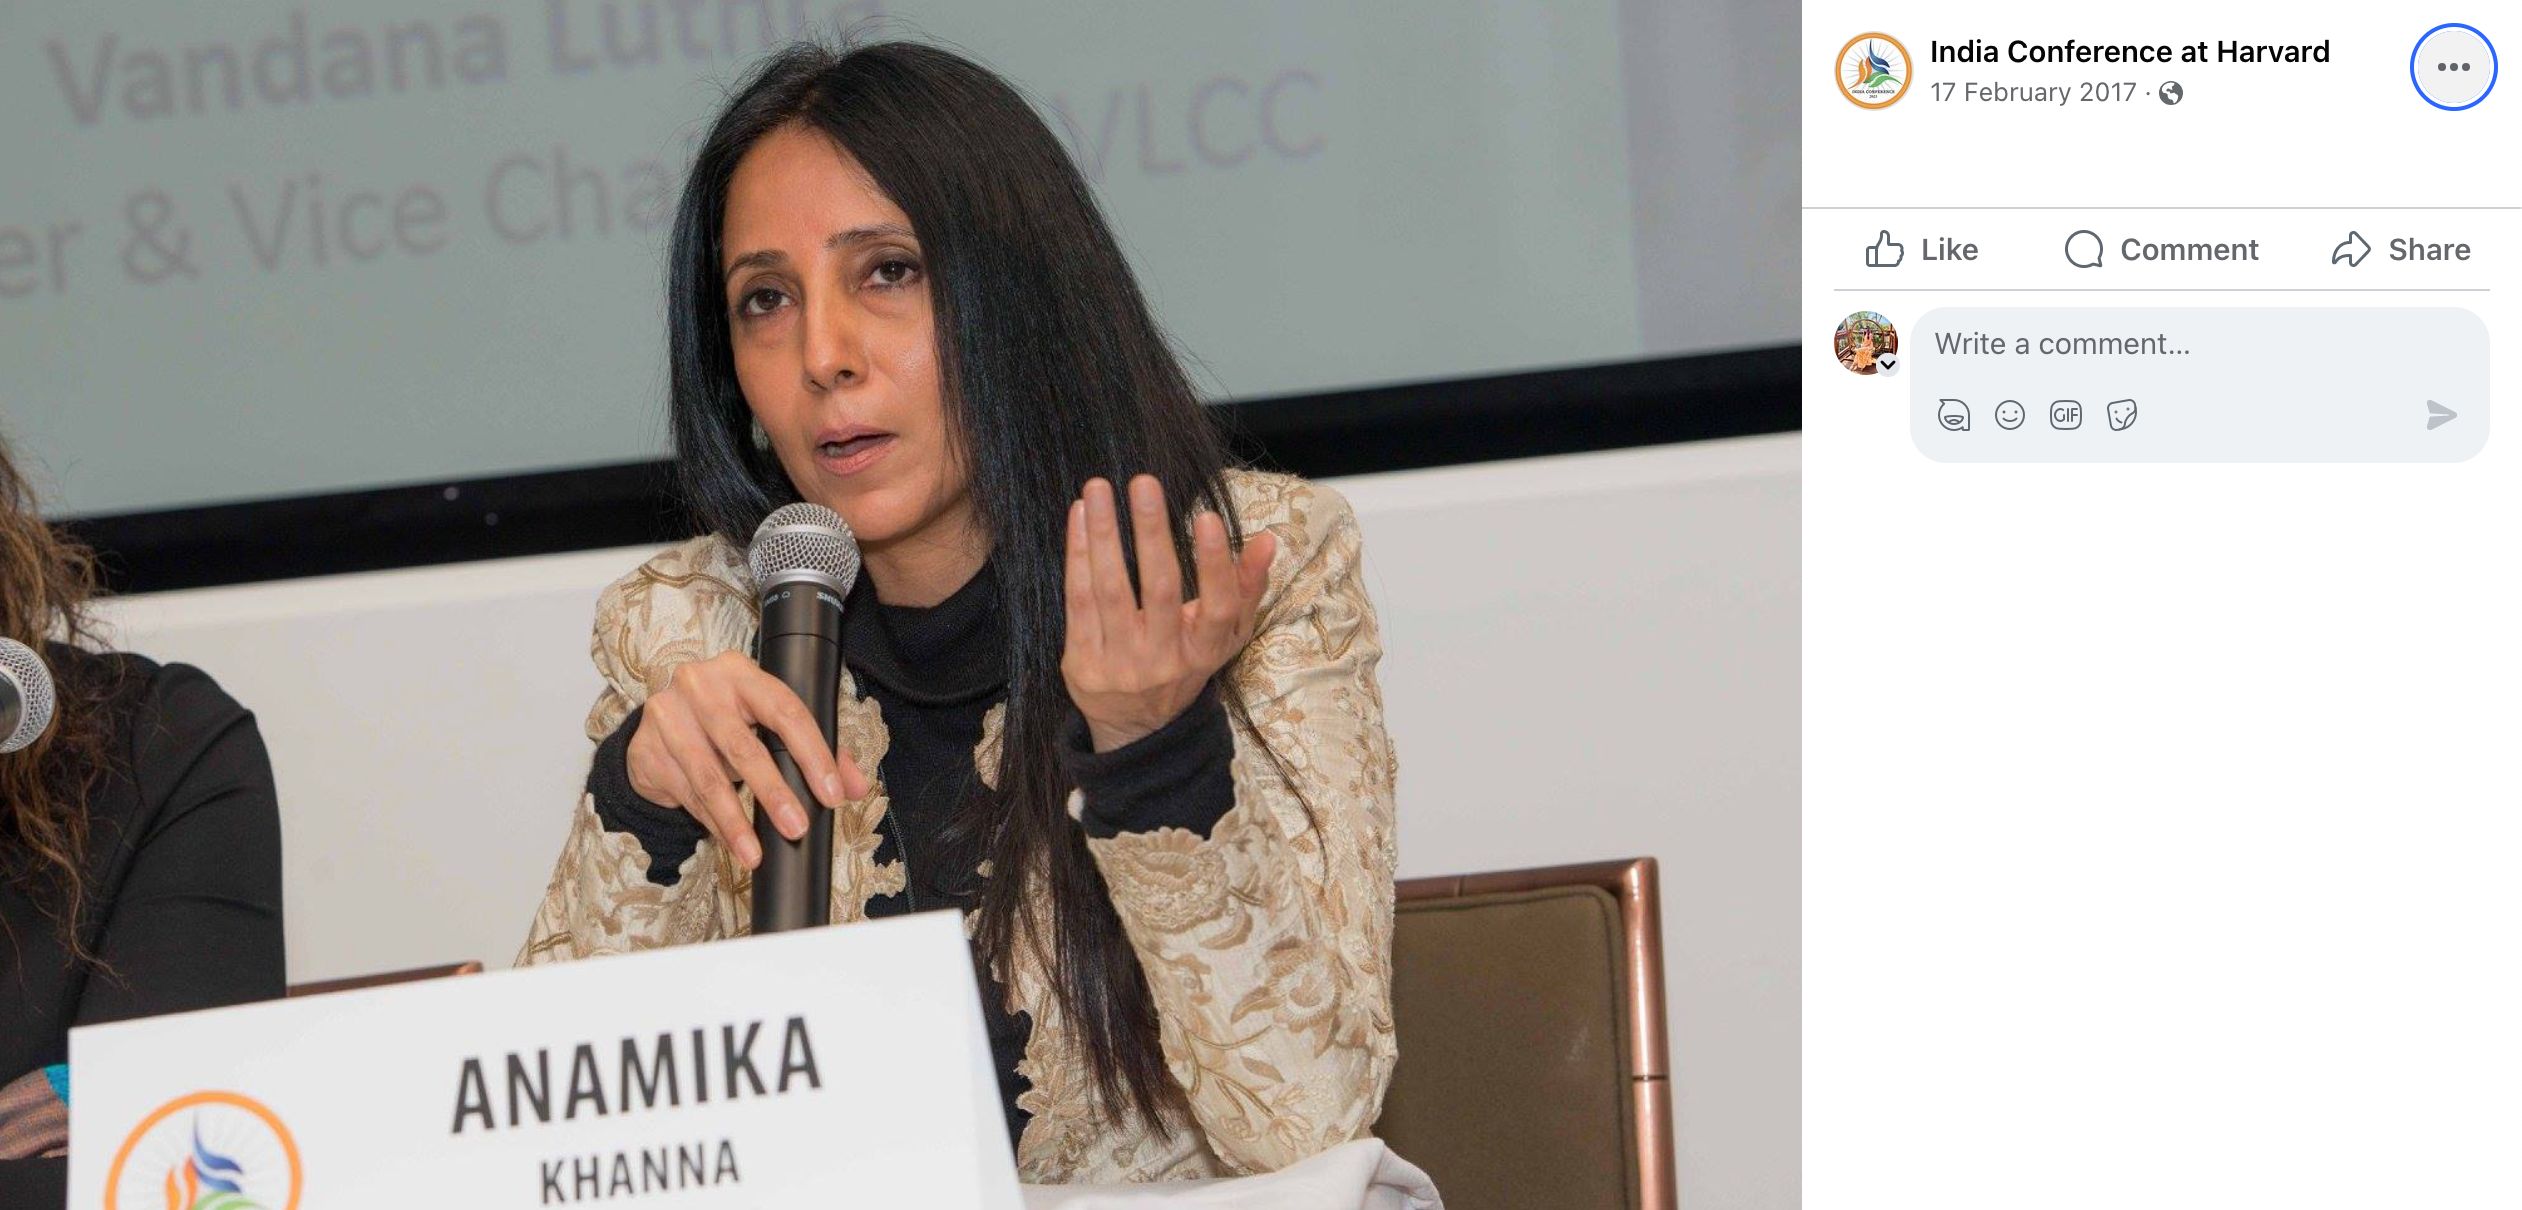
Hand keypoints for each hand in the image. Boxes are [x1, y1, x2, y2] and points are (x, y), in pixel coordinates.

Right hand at [625, 650, 872, 868]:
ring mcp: (668, 716)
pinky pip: (686, 795)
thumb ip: (815, 749)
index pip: (786, 711)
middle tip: (797, 827)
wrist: (661, 720)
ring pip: (709, 778)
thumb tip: (854, 786)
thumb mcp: (767, 720)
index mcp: (741, 672)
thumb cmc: (726, 718)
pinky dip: (712, 824)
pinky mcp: (646, 748)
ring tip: (754, 853)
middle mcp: (700, 687)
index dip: (813, 755)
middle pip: (744, 747)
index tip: (832, 793)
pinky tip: (730, 842)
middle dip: (774, 793)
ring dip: (736, 821)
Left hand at [1063, 475, 1276, 752]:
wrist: (1134, 726)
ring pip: (1110, 590)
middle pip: (1158, 590)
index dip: (1214, 564)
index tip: (1208, 517)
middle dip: (1150, 533)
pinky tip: (1079, 516)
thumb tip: (1267, 539)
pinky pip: (1077, 600)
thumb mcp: (1226, 635)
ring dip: (1103, 534)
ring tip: (1098, 488)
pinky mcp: (1081, 661)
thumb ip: (1248, 586)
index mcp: (1205, 650)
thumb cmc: (1185, 663)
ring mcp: (1120, 662)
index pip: (1217, 606)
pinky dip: (1077, 554)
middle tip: (1144, 482)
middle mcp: (1164, 659)